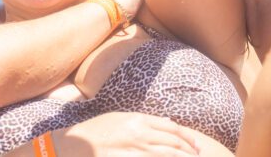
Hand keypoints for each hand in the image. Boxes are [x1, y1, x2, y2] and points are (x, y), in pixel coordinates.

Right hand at [56, 112, 200, 155]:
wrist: (74, 146)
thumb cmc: (97, 130)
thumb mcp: (121, 118)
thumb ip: (144, 122)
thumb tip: (168, 125)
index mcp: (138, 120)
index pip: (171, 129)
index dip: (187, 138)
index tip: (196, 145)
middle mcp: (139, 135)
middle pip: (173, 144)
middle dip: (189, 152)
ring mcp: (135, 152)